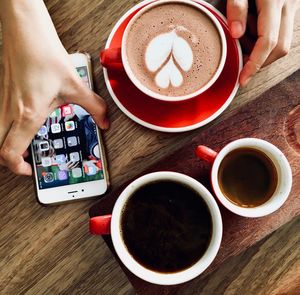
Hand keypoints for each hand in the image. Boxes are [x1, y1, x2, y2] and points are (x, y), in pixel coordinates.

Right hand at [0, 0, 107, 175]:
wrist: (26, 31)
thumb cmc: (45, 55)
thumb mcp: (76, 85)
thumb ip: (94, 107)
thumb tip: (105, 122)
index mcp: (28, 114)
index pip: (10, 153)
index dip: (18, 168)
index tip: (30, 170)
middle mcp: (10, 111)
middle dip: (8, 160)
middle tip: (25, 160)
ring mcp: (1, 102)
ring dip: (5, 144)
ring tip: (24, 144)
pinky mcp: (1, 93)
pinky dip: (5, 128)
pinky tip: (22, 121)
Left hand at [227, 0, 299, 85]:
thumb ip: (237, 7)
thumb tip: (236, 35)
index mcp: (275, 0)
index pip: (267, 42)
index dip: (254, 64)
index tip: (242, 79)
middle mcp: (289, 5)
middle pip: (279, 48)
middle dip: (259, 61)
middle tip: (240, 60)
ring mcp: (294, 6)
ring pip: (283, 42)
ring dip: (261, 49)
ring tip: (244, 34)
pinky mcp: (292, 6)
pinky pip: (282, 31)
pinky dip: (265, 38)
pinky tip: (252, 27)